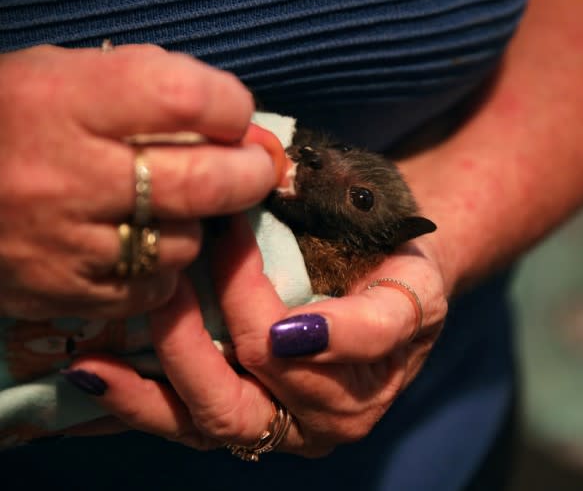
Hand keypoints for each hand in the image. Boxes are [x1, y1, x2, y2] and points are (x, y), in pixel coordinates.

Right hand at [0, 44, 279, 320]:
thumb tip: (233, 121)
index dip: (229, 106)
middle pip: (203, 183)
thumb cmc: (4, 117)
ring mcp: (63, 243)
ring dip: (196, 224)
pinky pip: (150, 290)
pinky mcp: (59, 293)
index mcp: (65, 100)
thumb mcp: (61, 73)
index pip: (185, 98)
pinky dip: (162, 270)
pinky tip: (142, 246)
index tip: (234, 114)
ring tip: (174, 207)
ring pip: (182, 244)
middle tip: (252, 167)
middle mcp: (66, 174)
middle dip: (248, 174)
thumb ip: (145, 87)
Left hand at [62, 213, 447, 454]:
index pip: (290, 355)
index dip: (252, 294)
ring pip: (207, 421)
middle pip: (240, 398)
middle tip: (161, 278)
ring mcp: (283, 425)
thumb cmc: (404, 272)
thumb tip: (295, 338)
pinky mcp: (248, 419)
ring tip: (95, 357)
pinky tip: (94, 377)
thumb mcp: (415, 288)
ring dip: (148, 387)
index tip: (227, 230)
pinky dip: (137, 403)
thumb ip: (375, 322)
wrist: (400, 281)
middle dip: (190, 340)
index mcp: (366, 384)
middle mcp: (324, 421)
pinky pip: (188, 422)